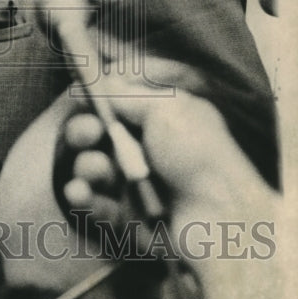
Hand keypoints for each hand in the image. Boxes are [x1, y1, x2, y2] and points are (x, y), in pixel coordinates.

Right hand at [39, 0, 273, 229]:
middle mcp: (143, 149)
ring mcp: (132, 184)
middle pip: (94, 135)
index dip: (92, 101)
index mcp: (157, 119)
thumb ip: (126, 94)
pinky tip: (79, 192)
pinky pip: (93, 203)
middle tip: (90, 133)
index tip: (79, 96)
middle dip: (82, 131)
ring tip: (99, 169)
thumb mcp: (165, 107)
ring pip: (89, 168)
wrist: (219, 216)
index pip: (113, 105)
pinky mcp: (125, 215)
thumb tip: (101, 82)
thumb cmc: (198, 153)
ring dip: (87, 165)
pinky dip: (83, 196)